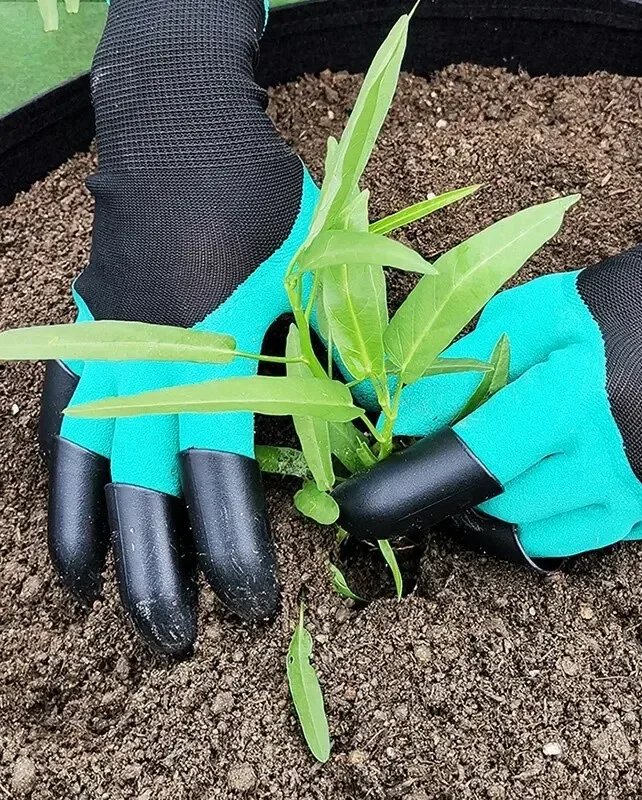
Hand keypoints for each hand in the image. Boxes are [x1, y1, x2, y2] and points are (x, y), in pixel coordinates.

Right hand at [38, 0, 317, 654]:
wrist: (182, 136)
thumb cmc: (263, 206)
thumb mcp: (319, 276)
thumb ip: (334, 356)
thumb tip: (365, 426)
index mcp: (216, 352)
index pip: (220, 474)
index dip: (233, 546)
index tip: (250, 605)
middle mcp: (148, 364)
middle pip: (143, 492)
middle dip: (158, 574)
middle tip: (177, 643)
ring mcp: (105, 355)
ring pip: (89, 472)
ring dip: (98, 547)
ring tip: (109, 612)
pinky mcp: (84, 343)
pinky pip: (60, 430)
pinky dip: (62, 490)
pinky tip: (68, 538)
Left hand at [334, 158, 641, 565]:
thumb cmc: (617, 307)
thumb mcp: (531, 315)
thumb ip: (460, 368)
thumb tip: (397, 413)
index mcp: (581, 397)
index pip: (481, 457)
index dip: (424, 470)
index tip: (382, 484)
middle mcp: (623, 458)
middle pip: (506, 504)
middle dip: (477, 478)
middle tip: (479, 444)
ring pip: (543, 535)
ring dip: (518, 502)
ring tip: (531, 453)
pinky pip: (591, 538)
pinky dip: (566, 511)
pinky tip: (578, 466)